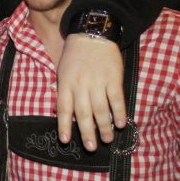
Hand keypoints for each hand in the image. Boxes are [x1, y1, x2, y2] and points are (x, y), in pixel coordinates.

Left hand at [56, 34, 125, 150]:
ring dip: (104, 127)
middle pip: (83, 113)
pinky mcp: (113, 78)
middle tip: (91, 147)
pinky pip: (117, 99)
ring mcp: (98, 81)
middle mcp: (80, 84)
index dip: (64, 125)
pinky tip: (121, 124)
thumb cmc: (75, 54)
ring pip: (101, 109)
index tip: (65, 140)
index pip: (63, 108)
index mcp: (65, 82)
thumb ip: (62, 89)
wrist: (92, 33)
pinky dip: (119, 113)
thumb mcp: (62, 69)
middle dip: (87, 132)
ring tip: (107, 139)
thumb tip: (58, 110)